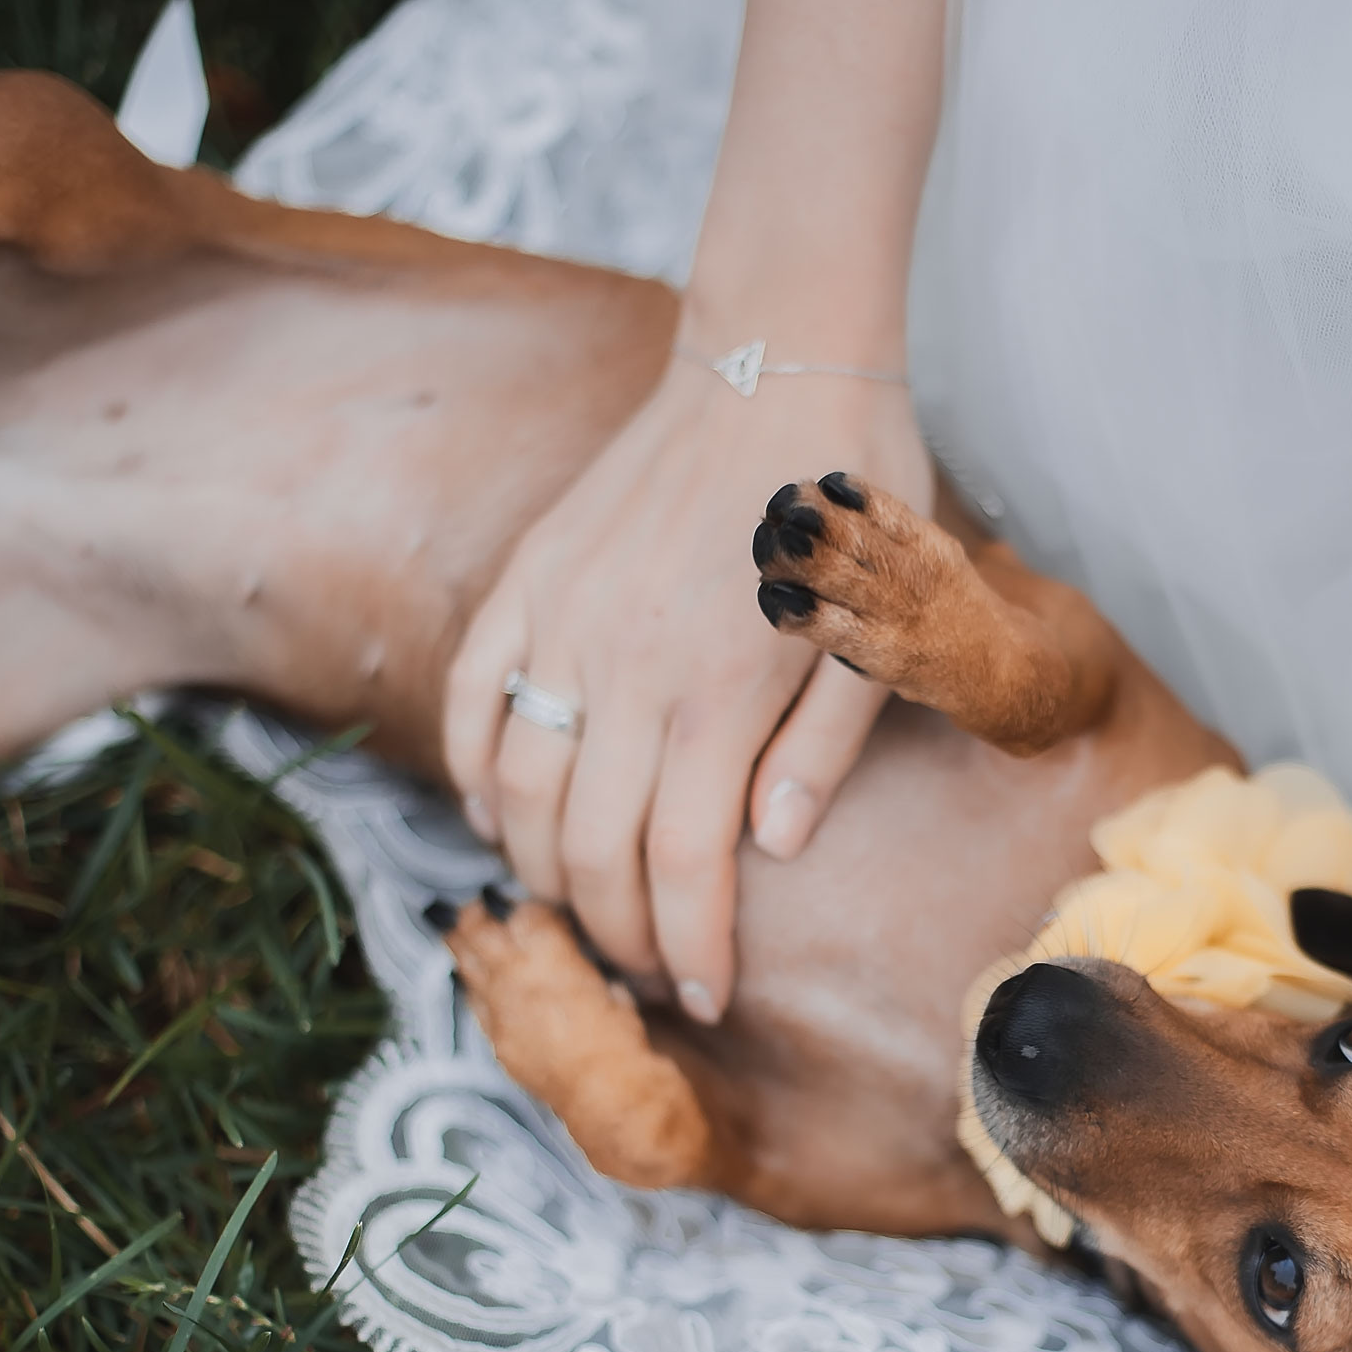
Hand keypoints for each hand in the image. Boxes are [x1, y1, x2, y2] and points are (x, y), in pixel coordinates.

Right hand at [442, 353, 934, 1014]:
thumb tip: (772, 848)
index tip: (702, 996)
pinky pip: (473, 702)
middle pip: (590, 850)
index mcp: (721, 693)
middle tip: (648, 967)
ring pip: (514, 792)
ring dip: (540, 871)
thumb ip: (823, 748)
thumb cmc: (849, 498)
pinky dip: (473, 776)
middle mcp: (626, 668)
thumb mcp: (877, 632)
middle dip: (617, 933)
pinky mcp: (529, 580)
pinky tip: (502, 817)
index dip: (688, 950)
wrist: (780, 355)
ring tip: (583, 906)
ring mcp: (563, 621)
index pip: (685, 867)